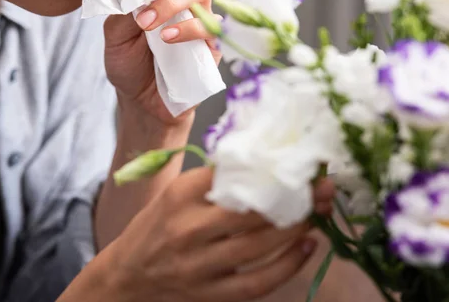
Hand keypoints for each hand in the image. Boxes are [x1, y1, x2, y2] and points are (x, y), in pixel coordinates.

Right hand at [58, 169, 335, 301]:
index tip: (297, 161)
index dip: (271, 168)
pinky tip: (308, 247)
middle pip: (251, 211)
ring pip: (260, 245)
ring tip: (319, 212)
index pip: (230, 176)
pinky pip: (258, 281)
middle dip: (294, 197)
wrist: (126, 277)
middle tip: (321, 186)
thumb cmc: (154, 228)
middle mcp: (188, 229)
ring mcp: (200, 265)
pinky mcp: (211, 293)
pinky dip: (288, 265)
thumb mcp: (175, 194)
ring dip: (296, 227)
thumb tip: (263, 163)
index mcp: (179, 196)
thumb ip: (212, 181)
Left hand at [103, 0, 220, 124]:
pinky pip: (209, 25)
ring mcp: (200, 15)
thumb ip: (121, 8)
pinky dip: (186, 29)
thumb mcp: (114, 34)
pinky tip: (166, 40)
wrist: (142, 101)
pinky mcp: (212, 41)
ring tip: (146, 23)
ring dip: (171, 0)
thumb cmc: (130, 63)